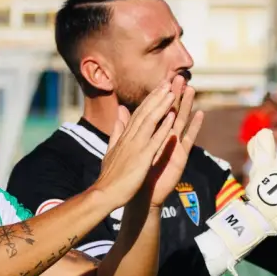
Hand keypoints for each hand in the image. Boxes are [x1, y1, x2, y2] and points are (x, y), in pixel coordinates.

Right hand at [94, 81, 176, 207]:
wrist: (104, 194)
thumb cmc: (109, 176)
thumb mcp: (111, 149)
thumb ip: (117, 131)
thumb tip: (119, 115)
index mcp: (124, 136)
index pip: (138, 113)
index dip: (150, 99)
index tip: (160, 87)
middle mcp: (130, 138)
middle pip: (145, 112)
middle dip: (157, 96)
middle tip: (169, 81)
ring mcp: (136, 147)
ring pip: (150, 121)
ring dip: (161, 106)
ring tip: (172, 92)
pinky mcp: (142, 158)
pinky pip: (155, 140)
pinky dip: (163, 128)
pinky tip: (172, 117)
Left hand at [138, 76, 204, 207]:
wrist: (142, 195)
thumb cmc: (137, 172)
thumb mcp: (130, 146)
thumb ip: (127, 127)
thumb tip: (123, 110)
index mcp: (153, 134)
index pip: (157, 111)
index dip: (160, 96)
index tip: (163, 79)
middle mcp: (165, 137)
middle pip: (171, 112)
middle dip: (175, 95)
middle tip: (179, 77)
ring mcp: (174, 146)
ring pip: (181, 121)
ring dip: (186, 105)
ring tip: (190, 89)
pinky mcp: (180, 156)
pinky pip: (188, 139)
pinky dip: (194, 127)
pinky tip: (200, 114)